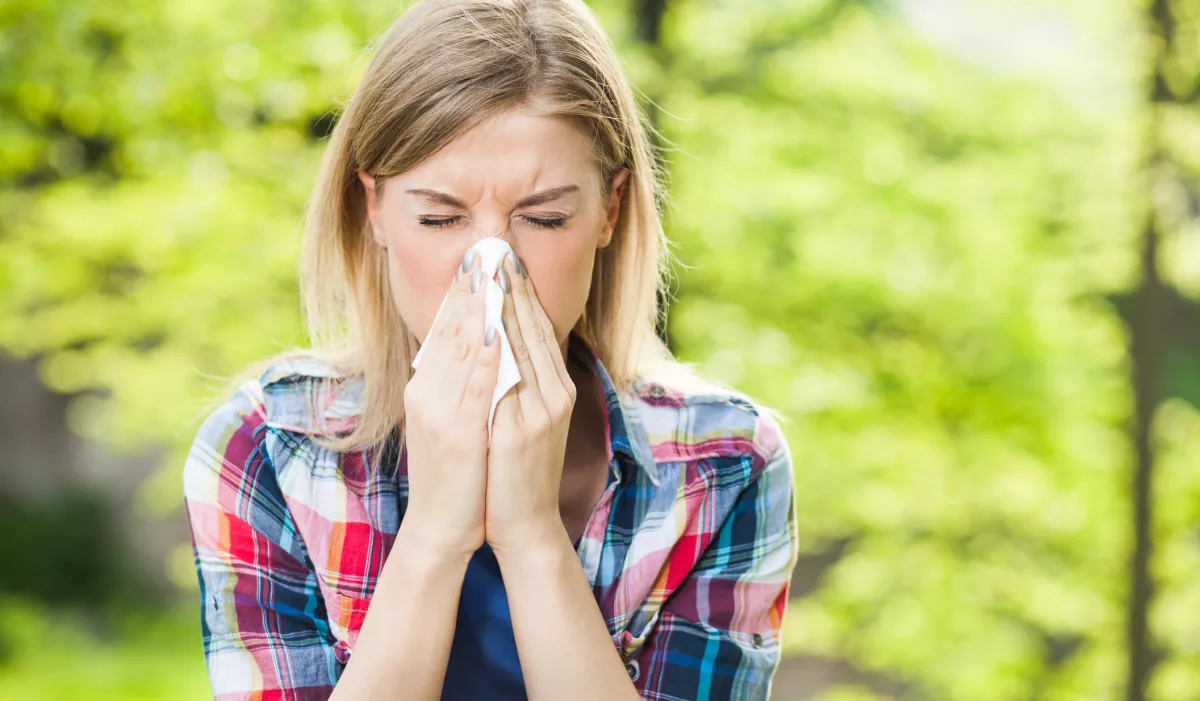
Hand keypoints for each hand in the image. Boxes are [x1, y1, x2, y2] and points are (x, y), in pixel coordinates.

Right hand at [401, 248, 500, 558]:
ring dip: (477, 306)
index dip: (462, 292)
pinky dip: (483, 352)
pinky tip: (493, 326)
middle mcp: (427, 393)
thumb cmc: (456, 477)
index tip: (478, 259)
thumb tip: (476, 350)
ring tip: (490, 270)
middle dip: (470, 287)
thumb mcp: (451, 422)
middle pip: (451, 329)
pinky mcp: (458, 432)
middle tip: (485, 247)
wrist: (442, 528)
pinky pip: (474, 384)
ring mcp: (440, 412)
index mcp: (426, 388)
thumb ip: (459, 386)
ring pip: (461, 347)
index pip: (445, 330)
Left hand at [484, 251, 576, 555]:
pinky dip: (502, 348)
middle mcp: (554, 394)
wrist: (524, 524)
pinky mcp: (525, 430)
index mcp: (554, 390)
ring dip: (506, 305)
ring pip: (525, 346)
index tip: (502, 258)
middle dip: (513, 286)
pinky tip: (488, 323)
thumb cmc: (514, 473)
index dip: (519, 291)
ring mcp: (542, 411)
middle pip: (533, 328)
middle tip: (496, 246)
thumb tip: (498, 344)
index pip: (535, 329)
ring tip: (490, 269)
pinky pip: (513, 379)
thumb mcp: (522, 420)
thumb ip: (515, 383)